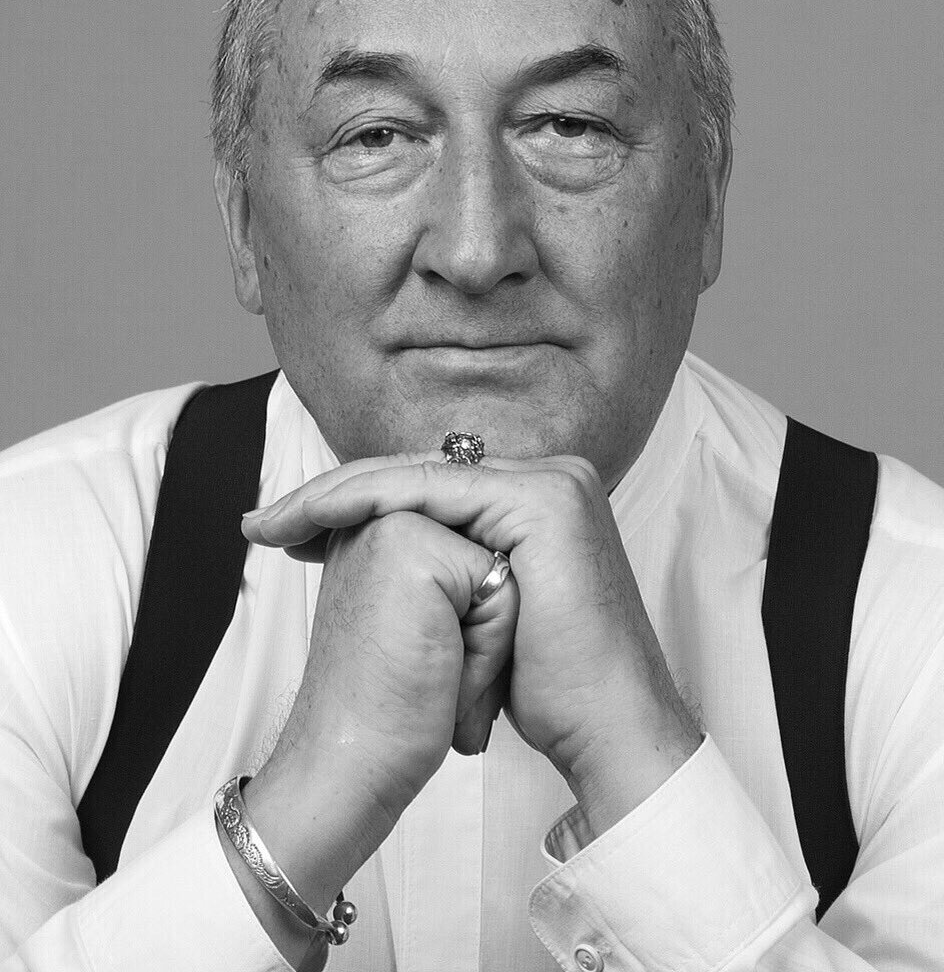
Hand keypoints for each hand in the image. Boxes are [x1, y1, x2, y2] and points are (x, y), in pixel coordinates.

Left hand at [245, 452, 701, 837]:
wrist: (606, 733)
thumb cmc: (546, 690)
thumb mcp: (482, 617)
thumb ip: (451, 570)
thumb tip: (394, 559)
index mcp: (537, 498)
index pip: (428, 486)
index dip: (354, 503)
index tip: (288, 533)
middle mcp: (549, 478)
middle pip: (417, 473)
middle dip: (331, 496)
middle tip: (262, 523)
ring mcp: (551, 483)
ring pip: (418, 474)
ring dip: (337, 494)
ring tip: (273, 522)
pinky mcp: (543, 500)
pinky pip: (435, 489)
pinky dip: (370, 499)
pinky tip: (318, 516)